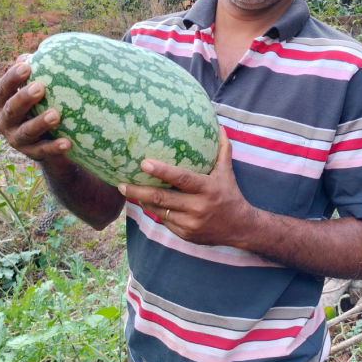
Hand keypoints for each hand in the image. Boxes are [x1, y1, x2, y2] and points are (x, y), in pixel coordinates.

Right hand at [0, 58, 71, 161]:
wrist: (47, 145)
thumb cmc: (39, 107)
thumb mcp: (35, 92)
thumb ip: (35, 74)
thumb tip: (41, 51)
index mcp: (3, 103)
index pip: (4, 88)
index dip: (12, 77)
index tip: (26, 66)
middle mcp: (5, 121)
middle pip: (12, 110)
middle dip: (24, 98)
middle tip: (40, 87)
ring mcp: (17, 140)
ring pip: (26, 131)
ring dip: (40, 122)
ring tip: (56, 115)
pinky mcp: (32, 154)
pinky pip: (43, 151)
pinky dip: (54, 147)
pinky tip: (67, 142)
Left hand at [119, 127, 253, 246]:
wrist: (241, 228)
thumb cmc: (230, 195)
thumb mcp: (226, 173)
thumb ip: (221, 150)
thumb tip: (218, 126)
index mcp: (207, 189)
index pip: (181, 178)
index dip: (161, 171)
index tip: (143, 163)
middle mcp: (198, 207)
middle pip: (161, 198)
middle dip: (137, 191)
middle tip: (120, 183)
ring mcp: (191, 223)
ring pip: (159, 211)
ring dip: (141, 201)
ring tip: (126, 190)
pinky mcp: (185, 235)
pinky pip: (164, 221)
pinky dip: (155, 211)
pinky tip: (144, 202)